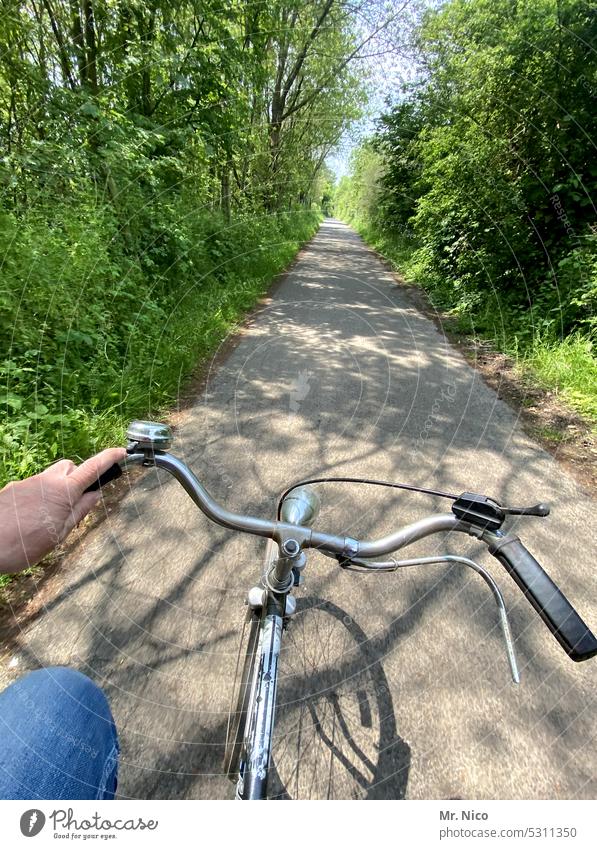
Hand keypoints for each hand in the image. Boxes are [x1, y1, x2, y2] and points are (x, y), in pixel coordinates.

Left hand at [0, 448, 125, 572]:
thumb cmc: (24, 546)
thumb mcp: (60, 534)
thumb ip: (79, 512)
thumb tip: (94, 496)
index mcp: (63, 492)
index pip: (93, 468)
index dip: (109, 458)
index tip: (121, 453)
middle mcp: (46, 480)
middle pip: (68, 467)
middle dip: (76, 477)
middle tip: (75, 500)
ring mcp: (27, 483)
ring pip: (49, 477)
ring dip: (56, 489)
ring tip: (47, 518)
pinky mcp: (12, 489)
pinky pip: (33, 486)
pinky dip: (38, 497)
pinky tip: (28, 520)